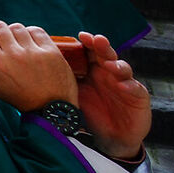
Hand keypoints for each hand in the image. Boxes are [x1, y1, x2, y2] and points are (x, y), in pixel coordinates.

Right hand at [0, 21, 77, 112]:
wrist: (54, 109)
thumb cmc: (20, 99)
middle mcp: (16, 55)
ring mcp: (35, 51)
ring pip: (18, 27)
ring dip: (14, 31)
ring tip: (15, 41)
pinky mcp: (51, 50)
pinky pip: (36, 30)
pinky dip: (31, 33)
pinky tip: (30, 41)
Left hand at [74, 31, 151, 162]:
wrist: (112, 136)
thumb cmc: (91, 112)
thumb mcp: (75, 95)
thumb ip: (62, 80)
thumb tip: (35, 69)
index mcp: (93, 69)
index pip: (90, 52)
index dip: (87, 43)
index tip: (80, 35)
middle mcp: (109, 72)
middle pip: (106, 55)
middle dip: (102, 46)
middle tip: (96, 40)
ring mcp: (125, 82)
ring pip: (122, 68)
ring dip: (116, 65)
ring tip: (109, 64)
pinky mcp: (138, 96)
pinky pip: (135, 88)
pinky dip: (129, 86)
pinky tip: (123, 86)